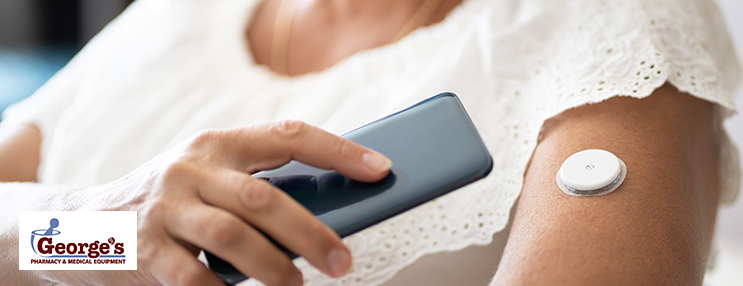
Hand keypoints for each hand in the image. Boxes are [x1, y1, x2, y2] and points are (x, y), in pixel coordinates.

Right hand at [39, 121, 391, 285]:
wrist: (82, 224)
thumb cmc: (172, 203)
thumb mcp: (210, 179)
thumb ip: (257, 188)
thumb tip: (330, 214)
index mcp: (218, 144)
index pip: (289, 135)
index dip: (339, 151)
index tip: (381, 170)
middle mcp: (191, 168)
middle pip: (263, 197)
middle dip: (311, 232)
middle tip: (342, 260)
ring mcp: (165, 208)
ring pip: (232, 236)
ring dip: (274, 267)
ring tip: (297, 285)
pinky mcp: (144, 250)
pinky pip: (194, 278)